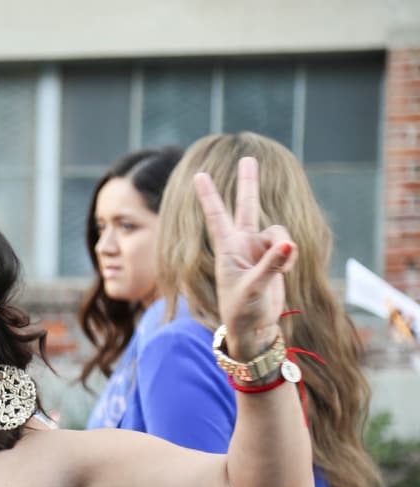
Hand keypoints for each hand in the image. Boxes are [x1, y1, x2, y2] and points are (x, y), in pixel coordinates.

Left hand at [193, 156, 295, 358]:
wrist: (254, 327)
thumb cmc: (243, 310)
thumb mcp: (254, 288)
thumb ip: (271, 265)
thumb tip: (289, 246)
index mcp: (227, 248)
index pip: (217, 215)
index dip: (209, 195)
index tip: (198, 175)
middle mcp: (242, 244)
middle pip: (247, 206)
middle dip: (249, 182)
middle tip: (248, 157)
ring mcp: (259, 249)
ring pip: (280, 232)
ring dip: (284, 247)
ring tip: (283, 268)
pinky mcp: (275, 257)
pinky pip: (288, 245)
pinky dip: (291, 256)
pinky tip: (287, 271)